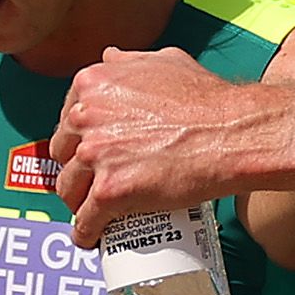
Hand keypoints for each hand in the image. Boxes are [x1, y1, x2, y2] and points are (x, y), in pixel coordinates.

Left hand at [51, 46, 264, 245]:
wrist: (230, 133)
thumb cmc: (206, 99)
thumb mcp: (164, 61)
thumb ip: (129, 61)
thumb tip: (111, 58)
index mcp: (94, 83)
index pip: (67, 118)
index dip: (77, 140)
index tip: (84, 152)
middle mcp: (87, 116)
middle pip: (63, 154)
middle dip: (76, 170)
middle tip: (92, 181)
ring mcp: (97, 154)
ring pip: (70, 189)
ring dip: (79, 203)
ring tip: (93, 211)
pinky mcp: (111, 191)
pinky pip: (86, 220)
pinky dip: (86, 232)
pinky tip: (92, 236)